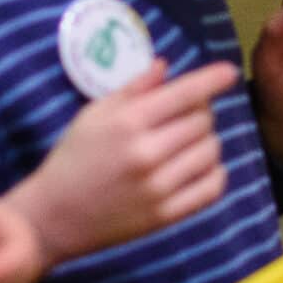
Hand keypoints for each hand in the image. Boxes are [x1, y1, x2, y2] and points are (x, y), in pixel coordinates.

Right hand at [6, 59, 239, 259]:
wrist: (54, 217)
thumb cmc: (73, 158)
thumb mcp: (94, 115)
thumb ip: (133, 89)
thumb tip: (165, 65)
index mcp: (128, 122)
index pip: (186, 93)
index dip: (213, 79)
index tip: (229, 72)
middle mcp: (147, 153)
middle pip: (203, 120)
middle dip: (200, 111)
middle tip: (183, 116)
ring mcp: (159, 187)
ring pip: (212, 151)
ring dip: (206, 141)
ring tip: (187, 143)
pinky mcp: (166, 215)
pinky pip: (212, 187)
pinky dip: (214, 172)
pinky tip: (197, 167)